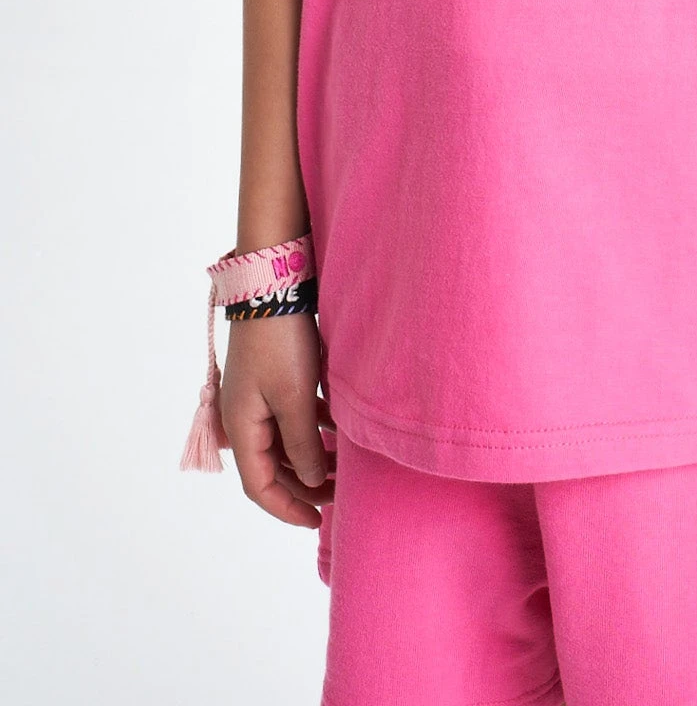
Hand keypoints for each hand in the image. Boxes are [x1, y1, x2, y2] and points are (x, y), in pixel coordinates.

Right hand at [219, 312, 336, 529]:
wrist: (273, 284)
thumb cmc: (280, 342)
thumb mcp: (294, 398)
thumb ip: (302, 444)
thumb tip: (310, 480)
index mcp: (241, 428)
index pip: (259, 486)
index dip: (288, 508)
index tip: (317, 520)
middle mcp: (243, 417)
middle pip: (273, 467)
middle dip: (306, 483)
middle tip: (341, 491)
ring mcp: (256, 397)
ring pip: (284, 442)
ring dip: (312, 455)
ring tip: (345, 462)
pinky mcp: (272, 378)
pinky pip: (291, 416)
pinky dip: (312, 427)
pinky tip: (337, 428)